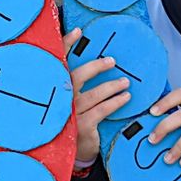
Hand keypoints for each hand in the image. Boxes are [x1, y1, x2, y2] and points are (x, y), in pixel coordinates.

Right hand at [65, 27, 131, 162]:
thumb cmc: (70, 118)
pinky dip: (115, 102)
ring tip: (126, 82)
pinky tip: (125, 97)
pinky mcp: (82, 126)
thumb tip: (94, 60)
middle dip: (96, 67)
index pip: (58, 63)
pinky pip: (102, 110)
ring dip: (112, 86)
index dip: (65, 45)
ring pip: (95, 94)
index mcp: (55, 88)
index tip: (78, 32)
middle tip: (112, 61)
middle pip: (78, 76)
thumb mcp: (67, 100)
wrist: (66, 148)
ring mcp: (70, 114)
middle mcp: (60, 99)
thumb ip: (73, 82)